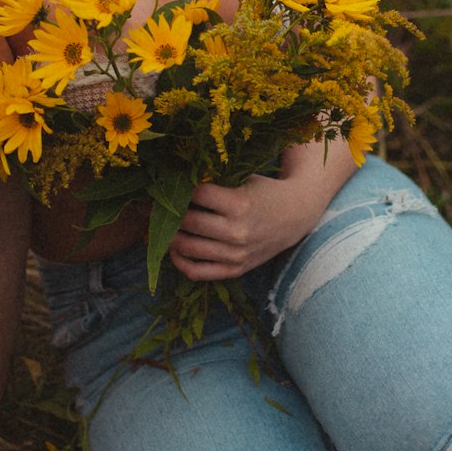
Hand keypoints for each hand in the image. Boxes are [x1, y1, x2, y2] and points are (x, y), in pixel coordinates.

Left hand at [168, 172, 312, 280]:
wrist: (296, 215)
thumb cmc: (265, 192)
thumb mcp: (245, 179)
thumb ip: (216, 181)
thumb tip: (175, 178)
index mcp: (240, 204)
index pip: (197, 194)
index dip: (180, 186)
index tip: (170, 182)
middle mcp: (237, 232)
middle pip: (188, 222)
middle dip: (167, 212)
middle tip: (155, 203)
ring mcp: (236, 255)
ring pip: (187, 247)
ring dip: (168, 235)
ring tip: (162, 224)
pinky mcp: (235, 270)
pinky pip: (196, 272)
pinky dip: (179, 261)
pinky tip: (175, 248)